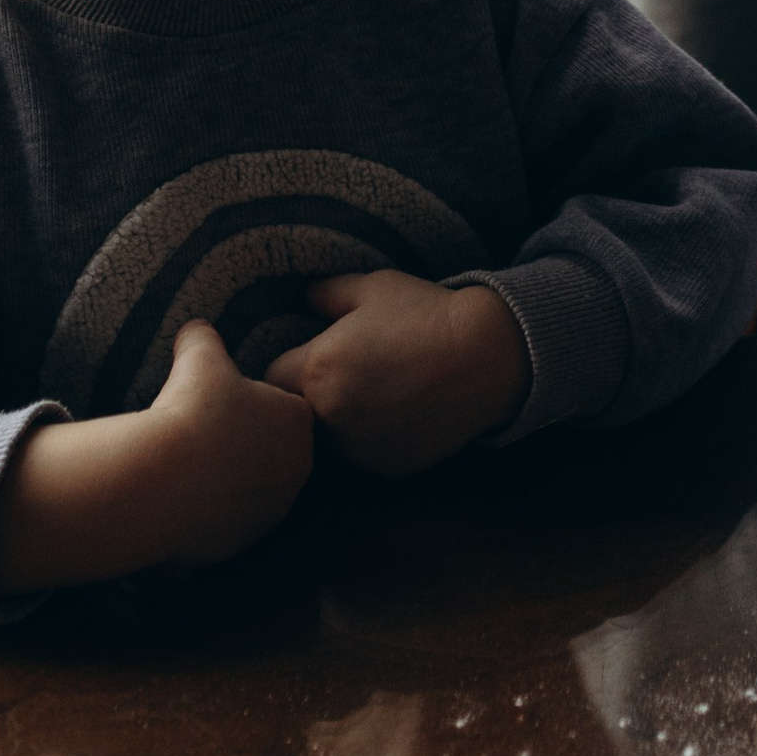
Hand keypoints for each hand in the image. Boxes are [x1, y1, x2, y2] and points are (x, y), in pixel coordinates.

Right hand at [0, 319, 314, 593]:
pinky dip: (213, 510)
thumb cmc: (189, 410)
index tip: (220, 405)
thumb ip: (203, 337)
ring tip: (191, 468)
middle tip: (205, 437)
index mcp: (298, 420)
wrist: (161, 478)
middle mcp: (298, 469)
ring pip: (254, 489)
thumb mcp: (197, 356)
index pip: (283, 408)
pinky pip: (231, 520)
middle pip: (273, 452)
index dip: (251, 405)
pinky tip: (185, 496)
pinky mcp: (245, 541)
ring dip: (231, 480)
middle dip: (246, 446)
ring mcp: (272, 511)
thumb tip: (196, 329)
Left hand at [264, 270, 529, 472]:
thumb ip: (326, 293)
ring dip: (335, 424)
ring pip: (325, 443)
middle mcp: (329, 417)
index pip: (270, 380)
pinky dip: (369, 440)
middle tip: (341, 375)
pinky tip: (396, 413)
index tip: (311, 356)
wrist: (486, 356)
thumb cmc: (427, 314)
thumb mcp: (374, 287)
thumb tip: (301, 297)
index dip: (289, 365)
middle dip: (307, 398)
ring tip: (370, 395)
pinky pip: (361, 457)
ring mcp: (357, 449)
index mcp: (315, 369)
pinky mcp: (385, 468)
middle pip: (295, 416)